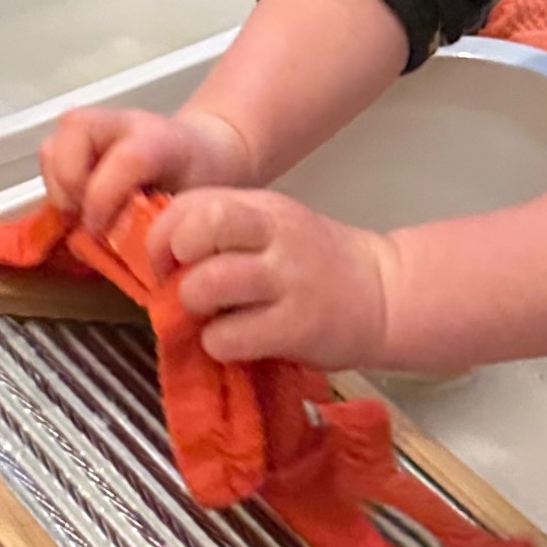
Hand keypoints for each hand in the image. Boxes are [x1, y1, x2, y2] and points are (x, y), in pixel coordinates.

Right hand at [41, 103, 255, 235]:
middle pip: (74, 131)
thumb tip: (139, 265)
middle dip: (70, 184)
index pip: (126, 157)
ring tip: (79, 213)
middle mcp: (125, 124)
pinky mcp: (80, 137)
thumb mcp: (194, 208)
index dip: (103, 197)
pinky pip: (51, 154)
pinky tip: (78, 206)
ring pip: (55, 143)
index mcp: (161, 141)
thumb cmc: (203, 183)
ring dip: (58, 186)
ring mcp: (100, 125)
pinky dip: (56, 185)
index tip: (99, 231)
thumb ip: (165, 231)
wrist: (207, 152)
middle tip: (87, 220)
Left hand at [150, 188, 393, 368]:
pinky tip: (234, 342)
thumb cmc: (315, 264)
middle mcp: (274, 235)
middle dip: (173, 256)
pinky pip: (230, 336)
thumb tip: (162, 255)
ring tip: (209, 316)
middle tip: (180, 283)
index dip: (163, 234)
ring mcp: (287, 280)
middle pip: (202, 224)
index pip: (192, 202)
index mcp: (261, 208)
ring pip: (208, 283)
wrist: (383, 294)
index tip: (166, 262)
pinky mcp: (296, 327)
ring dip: (192, 305)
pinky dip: (218, 344)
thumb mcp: (273, 228)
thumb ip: (225, 231)